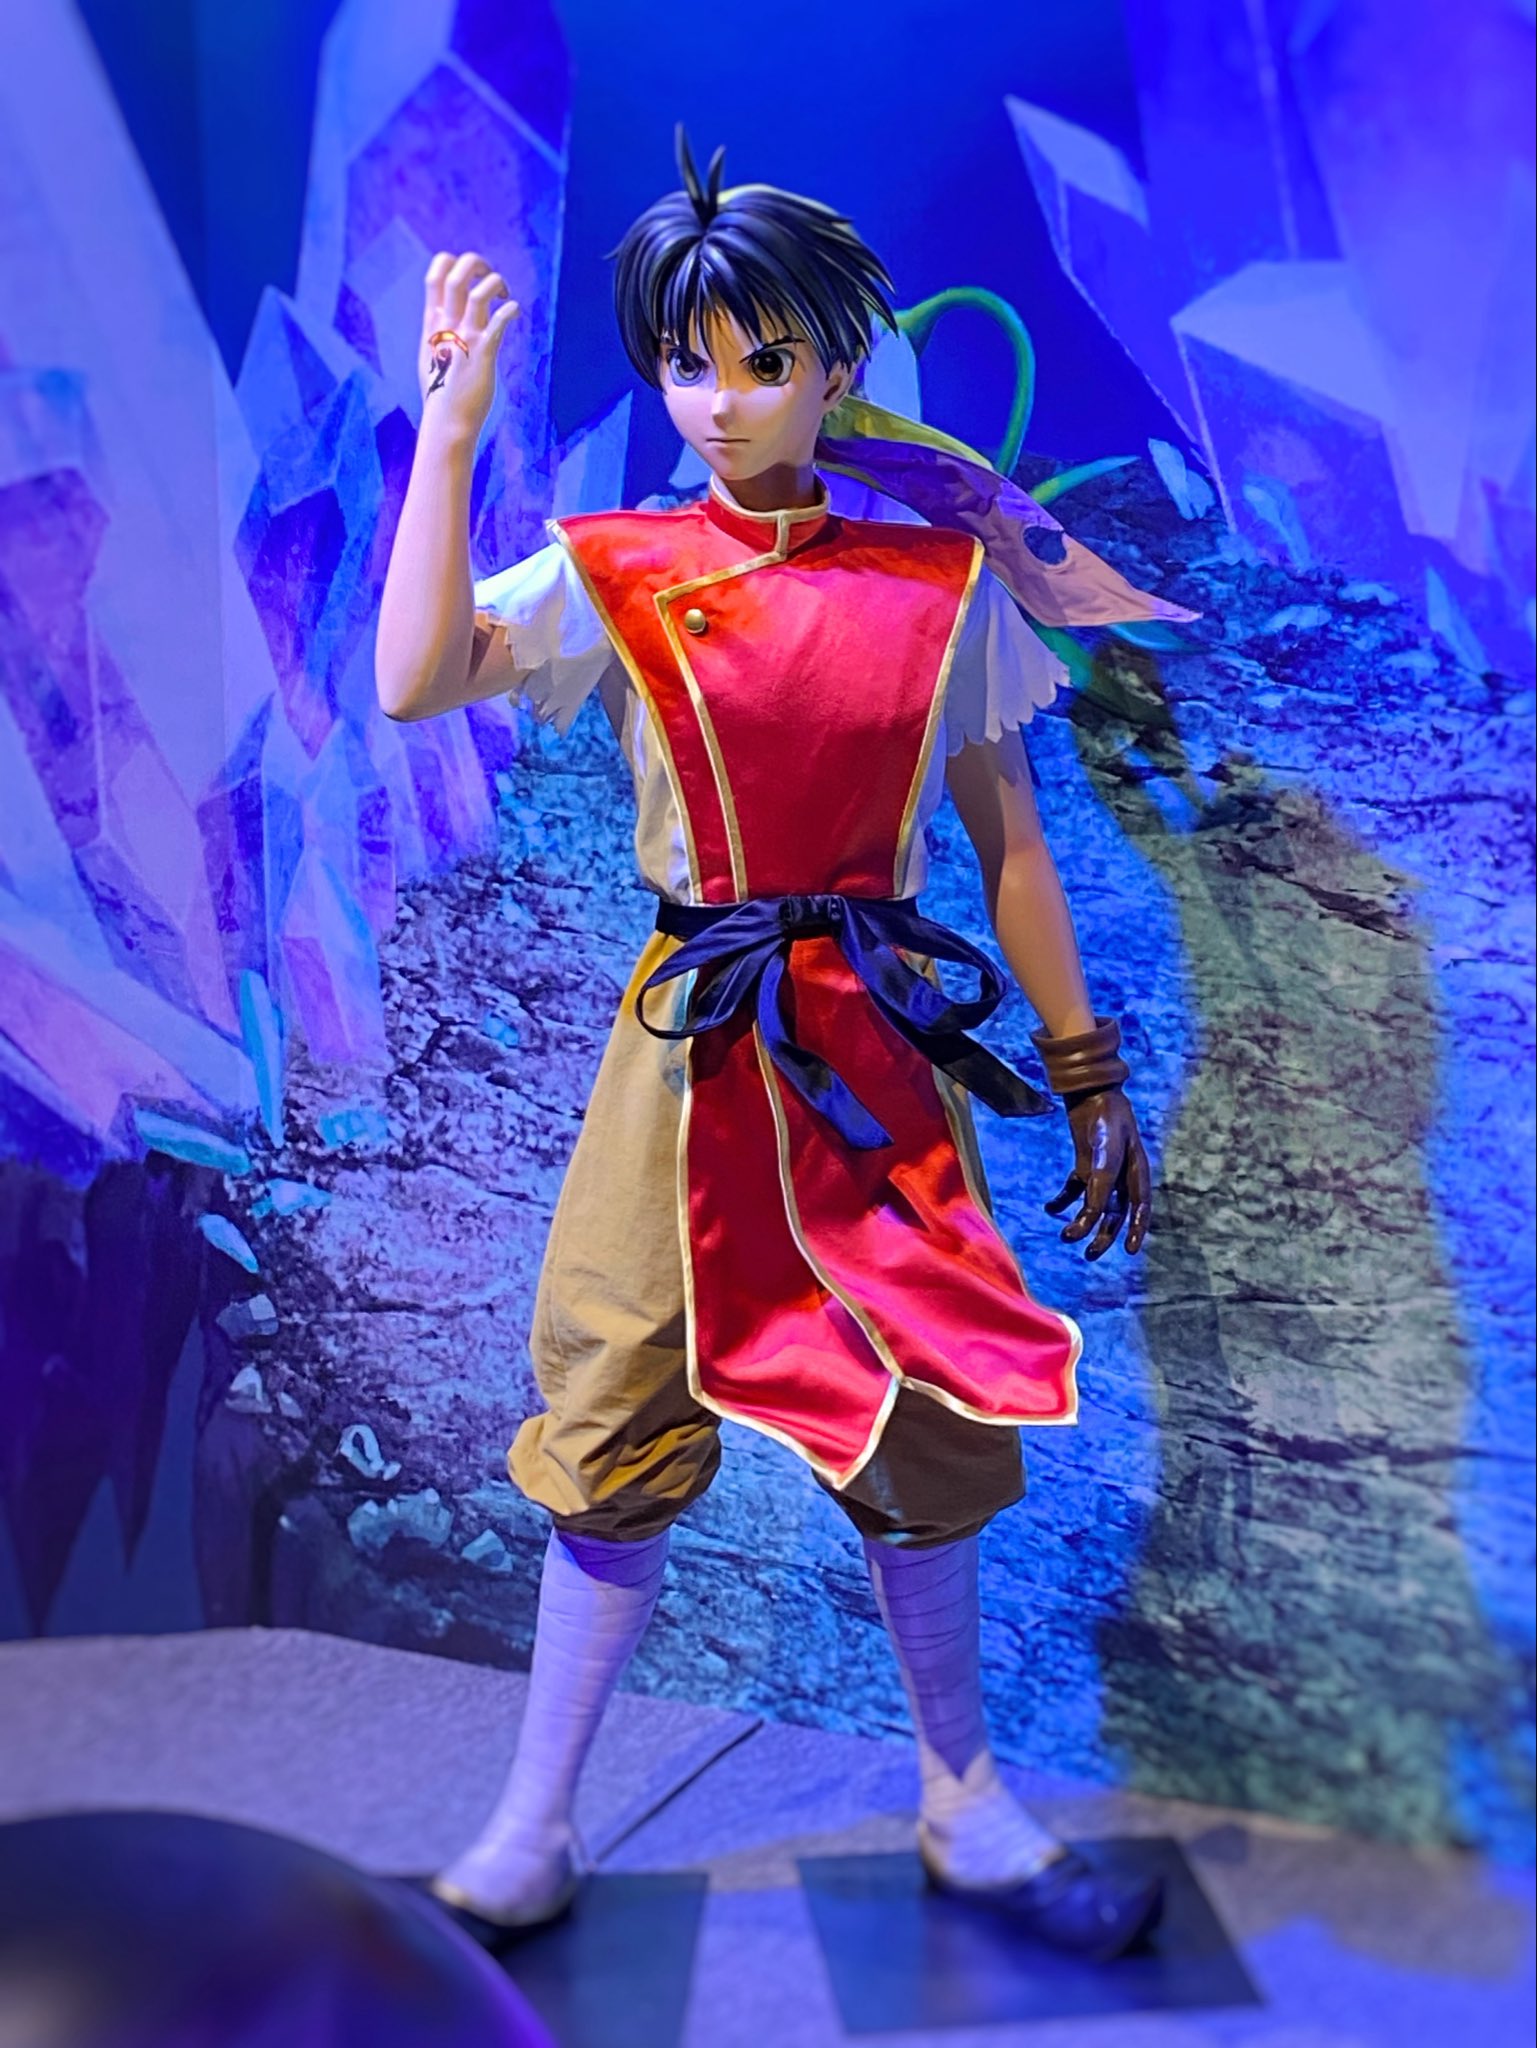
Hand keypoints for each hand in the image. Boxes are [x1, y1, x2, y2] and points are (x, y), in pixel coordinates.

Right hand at [418, 250, 519, 437]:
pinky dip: (511, 310)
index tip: (469, 276)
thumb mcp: (431, 354)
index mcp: (433, 322)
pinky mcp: (483, 353)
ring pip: (479, 292)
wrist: (446, 421)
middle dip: (476, 264)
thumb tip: (442, 322)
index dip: (452, 263)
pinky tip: (515, 312)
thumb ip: (437, 333)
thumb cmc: (441, 392)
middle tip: (490, 277)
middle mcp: (447, 325)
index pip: (435, 275)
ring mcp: (465, 338)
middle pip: (455, 274)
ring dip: (496, 283)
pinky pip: (499, 321)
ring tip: (505, 295)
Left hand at [1044, 1089, 1151, 1259]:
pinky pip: (1075, 1189)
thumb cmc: (1105, 1116)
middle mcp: (1122, 1175)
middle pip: (1116, 1213)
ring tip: (1065, 1236)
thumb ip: (1101, 1178)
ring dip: (1082, 1221)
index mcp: (1137, 1170)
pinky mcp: (1085, 1165)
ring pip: (1095, 1205)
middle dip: (1104, 1235)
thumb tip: (1094, 1211)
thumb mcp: (1106, 1147)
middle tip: (1089, 1255)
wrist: (1089, 1090)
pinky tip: (1050, 1208)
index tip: (1132, 1251)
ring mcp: (1103, 1171)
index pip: (1141, 1207)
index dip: (1138, 1229)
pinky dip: (1063, 1200)